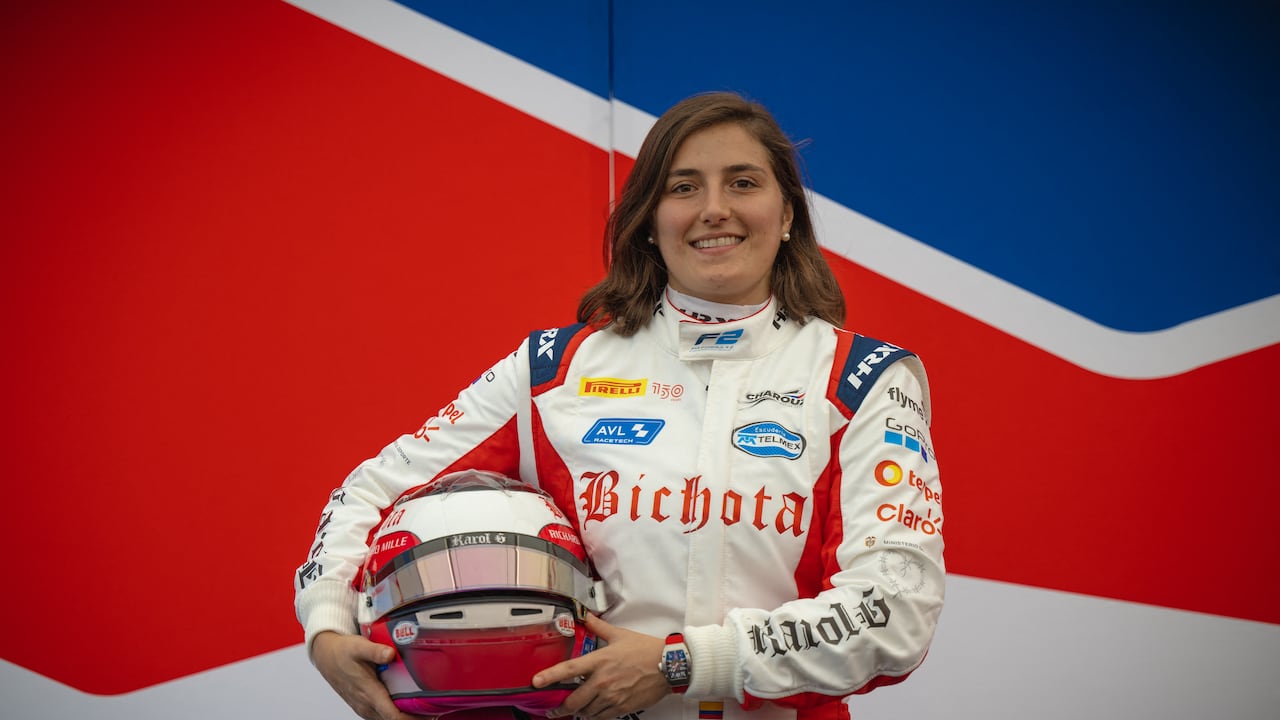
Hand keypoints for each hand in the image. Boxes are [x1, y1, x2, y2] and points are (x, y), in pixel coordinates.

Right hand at [312, 631, 420, 719]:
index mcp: (368, 693)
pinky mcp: (364, 706)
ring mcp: (364, 707)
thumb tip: (390, 654)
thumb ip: (375, 651)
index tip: (429, 713)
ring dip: (405, 716)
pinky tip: (406, 704)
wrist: (326, 656)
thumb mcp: (358, 646)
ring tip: (424, 707)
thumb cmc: (342, 652)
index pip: (394, 716)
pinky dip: (396, 713)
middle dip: (414, 717)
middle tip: (433, 709)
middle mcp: (366, 705)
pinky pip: (382, 715)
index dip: (413, 718)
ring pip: (388, 719)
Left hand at [532, 614, 671, 719]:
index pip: (569, 669)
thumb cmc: (646, 650)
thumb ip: (598, 626)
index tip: (536, 682)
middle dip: (561, 708)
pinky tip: (594, 712)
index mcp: (600, 661)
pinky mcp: (622, 708)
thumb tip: (586, 616)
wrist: (668, 666)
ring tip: (577, 709)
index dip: (550, 676)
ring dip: (579, 711)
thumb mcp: (619, 635)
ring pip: (586, 711)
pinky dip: (594, 716)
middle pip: (573, 700)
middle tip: (554, 709)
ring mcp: (612, 697)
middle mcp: (603, 681)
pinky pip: (601, 717)